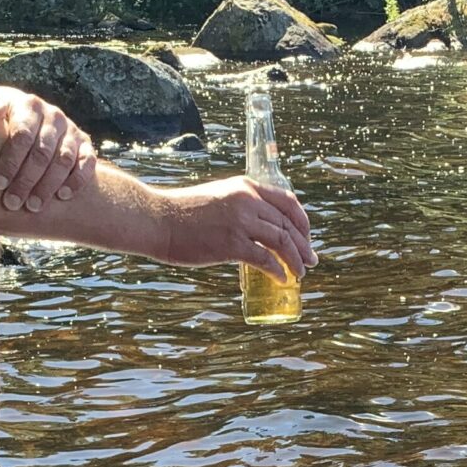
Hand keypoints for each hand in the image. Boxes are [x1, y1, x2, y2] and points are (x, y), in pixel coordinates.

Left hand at [0, 83, 96, 213]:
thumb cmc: (0, 117)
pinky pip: (87, 163)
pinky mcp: (85, 145)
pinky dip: (77, 180)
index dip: (10, 161)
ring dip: (48, 185)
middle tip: (12, 203)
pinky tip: (62, 196)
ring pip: (64, 160)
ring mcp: (72, 130)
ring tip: (33, 206)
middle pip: (42, 152)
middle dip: (26, 180)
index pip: (22, 135)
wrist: (27, 118)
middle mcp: (54, 116)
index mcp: (30, 106)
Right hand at [158, 176, 315, 280]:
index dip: (302, 221)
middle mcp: (247, 200)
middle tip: (310, 260)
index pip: (287, 201)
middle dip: (303, 245)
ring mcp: (240, 222)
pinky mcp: (231, 243)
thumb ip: (239, 207)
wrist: (157, 219)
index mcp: (246, 187)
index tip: (306, 237)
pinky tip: (282, 278)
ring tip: (300, 272)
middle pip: (288, 224)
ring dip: (295, 259)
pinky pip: (265, 259)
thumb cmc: (182, 213)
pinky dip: (277, 270)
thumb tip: (256, 229)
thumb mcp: (218, 198)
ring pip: (282, 241)